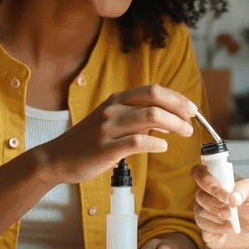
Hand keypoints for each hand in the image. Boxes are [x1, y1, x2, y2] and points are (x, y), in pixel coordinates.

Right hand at [34, 84, 195, 185]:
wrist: (57, 158)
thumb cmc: (89, 141)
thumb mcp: (112, 122)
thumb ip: (137, 119)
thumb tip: (167, 121)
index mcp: (117, 99)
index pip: (153, 90)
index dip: (176, 98)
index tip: (191, 108)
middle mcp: (113, 109)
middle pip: (155, 99)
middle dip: (179, 109)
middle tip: (192, 122)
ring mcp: (109, 128)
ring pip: (151, 118)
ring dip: (174, 125)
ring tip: (184, 134)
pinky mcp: (106, 148)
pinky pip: (138, 142)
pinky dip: (156, 143)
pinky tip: (162, 146)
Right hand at [191, 165, 248, 248]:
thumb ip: (245, 188)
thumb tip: (233, 197)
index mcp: (217, 181)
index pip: (200, 172)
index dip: (205, 180)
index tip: (221, 190)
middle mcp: (207, 195)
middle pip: (199, 194)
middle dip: (215, 202)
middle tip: (230, 209)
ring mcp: (204, 211)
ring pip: (198, 209)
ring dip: (216, 214)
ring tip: (231, 218)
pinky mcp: (204, 227)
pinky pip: (201, 224)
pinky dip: (216, 227)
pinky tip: (228, 227)